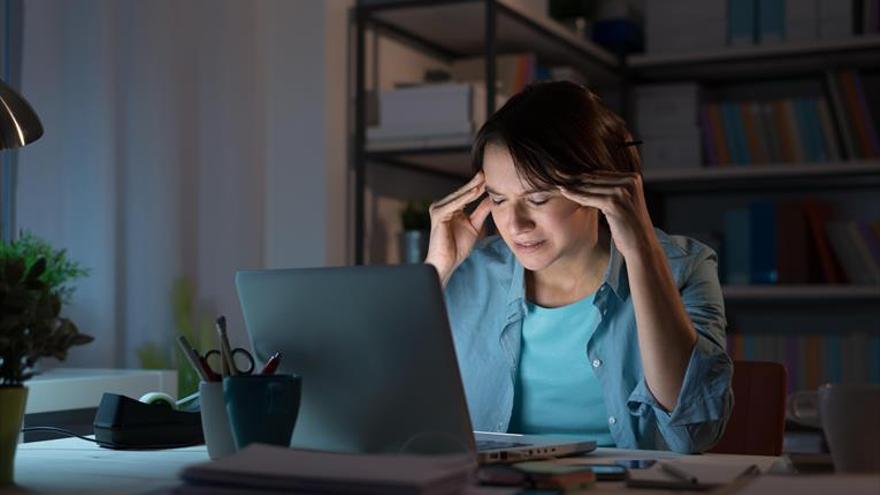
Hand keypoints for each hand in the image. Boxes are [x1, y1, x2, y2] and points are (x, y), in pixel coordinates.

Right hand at [425, 172, 491, 286]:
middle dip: (475, 183)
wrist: (446, 263)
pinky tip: (475, 191)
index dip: (478, 186)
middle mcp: (443, 206)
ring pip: (459, 196)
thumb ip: (481, 211)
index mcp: (451, 208)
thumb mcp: (474, 226)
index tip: (492, 178)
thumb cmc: (457, 247)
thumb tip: (492, 199)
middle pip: (462, 193)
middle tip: (487, 172)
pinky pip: (454, 204)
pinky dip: (465, 198)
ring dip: (471, 187)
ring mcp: (438, 209)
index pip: (466, 194)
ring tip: (483, 179)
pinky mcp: (438, 214)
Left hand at [558, 171, 655, 259]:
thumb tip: (587, 181)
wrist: (641, 245)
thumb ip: (610, 190)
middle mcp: (629, 181)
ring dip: (572, 184)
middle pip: (595, 177)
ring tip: (558, 183)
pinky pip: (589, 197)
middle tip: (558, 175)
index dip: (583, 174)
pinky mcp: (614, 202)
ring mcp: (623, 191)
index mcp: (632, 178)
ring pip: (590, 186)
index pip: (601, 173)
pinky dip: (575, 194)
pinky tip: (564, 192)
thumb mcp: (622, 203)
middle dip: (575, 177)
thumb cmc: (629, 227)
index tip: (567, 174)